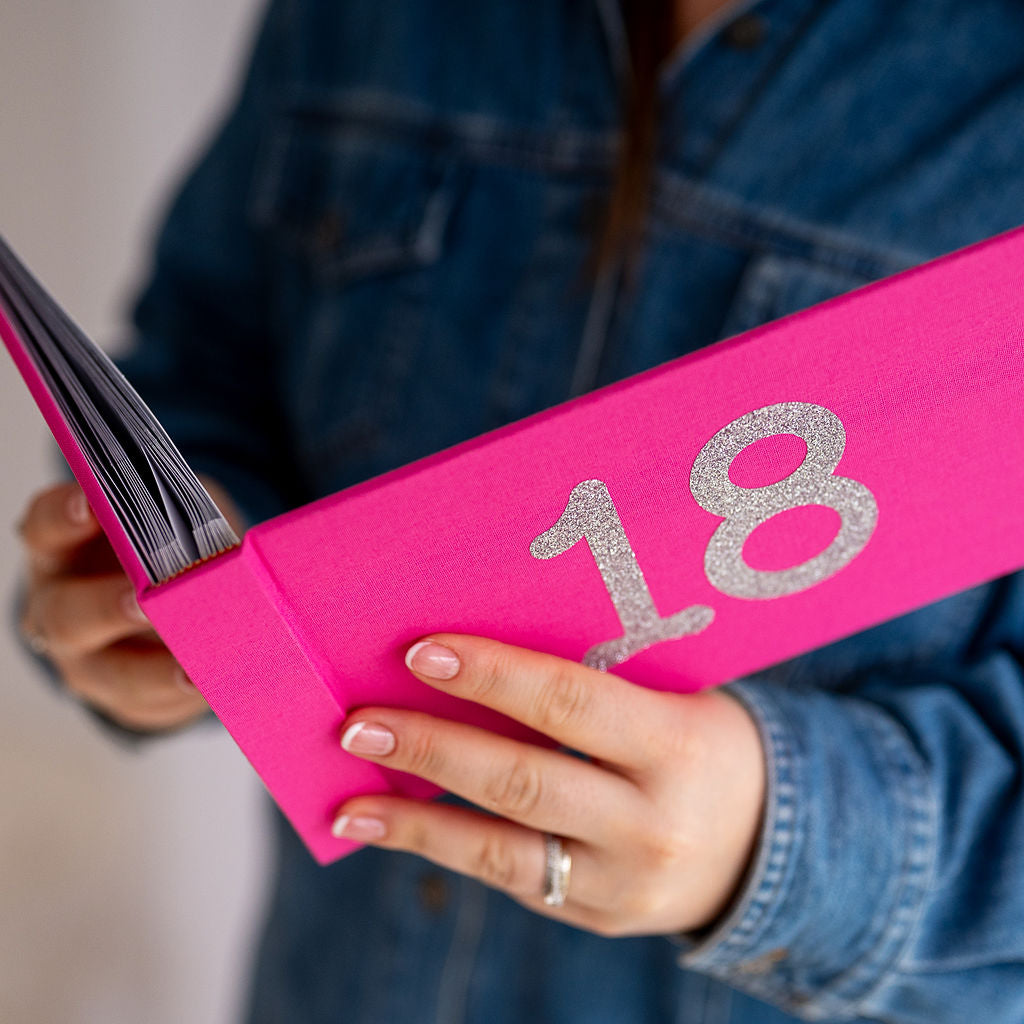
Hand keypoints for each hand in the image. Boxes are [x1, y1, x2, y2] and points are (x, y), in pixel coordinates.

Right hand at [15, 480, 232, 731]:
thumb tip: (227, 534)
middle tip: (140, 601)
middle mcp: (62, 611)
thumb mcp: (169, 522)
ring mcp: (91, 663)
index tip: (88, 504)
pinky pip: (156, 703)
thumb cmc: (160, 554)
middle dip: (105, 607)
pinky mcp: (130, 700)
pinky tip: (217, 685)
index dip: (61, 517)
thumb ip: (185, 517)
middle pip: (68, 614)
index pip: (44, 531)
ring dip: (154, 672)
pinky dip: (189, 696)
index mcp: (61, 555)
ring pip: (115, 675)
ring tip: (191, 670)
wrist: (160, 618)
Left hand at [331, 635, 765, 936]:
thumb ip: (593, 685)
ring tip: (350, 802)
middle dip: (433, 749)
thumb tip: (475, 658)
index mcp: (676, 745)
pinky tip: (396, 828)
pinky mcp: (597, 915)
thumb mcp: (675, 698)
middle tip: (358, 724)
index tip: (422, 652)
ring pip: (501, 850)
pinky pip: (510, 878)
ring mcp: (622, 883)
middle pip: (520, 780)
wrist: (771, 843)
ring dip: (415, 822)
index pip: (569, 702)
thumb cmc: (706, 742)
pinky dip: (447, 849)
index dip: (492, 675)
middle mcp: (650, 822)